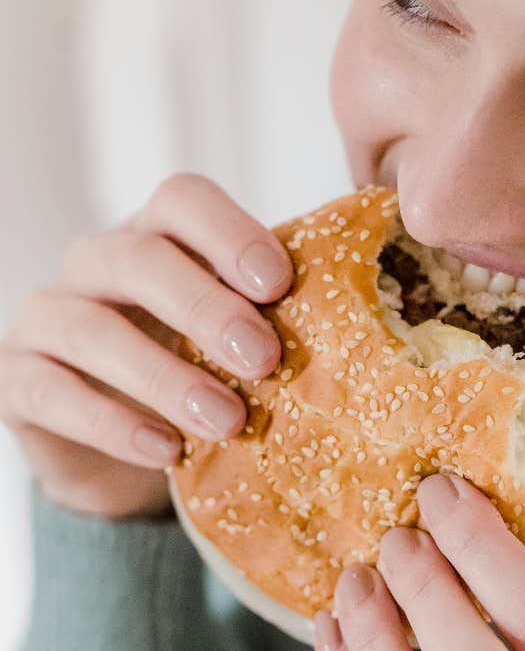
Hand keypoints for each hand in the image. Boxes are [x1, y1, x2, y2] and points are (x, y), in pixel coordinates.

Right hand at [0, 173, 291, 518]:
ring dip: (167, 376)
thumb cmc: (198, 371)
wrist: (126, 442)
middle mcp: (97, 263)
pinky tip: (165, 451)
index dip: (230, 233)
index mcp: (159, 237)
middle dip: (207, 308)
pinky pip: (50, 390)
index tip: (278, 284)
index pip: (183, 200)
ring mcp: (49, 315)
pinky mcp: (16, 376)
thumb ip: (276, 318)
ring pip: (93, 328)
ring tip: (227, 421)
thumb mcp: (236, 337)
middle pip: (141, 259)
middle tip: (265, 359)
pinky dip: (112, 422)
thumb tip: (363, 323)